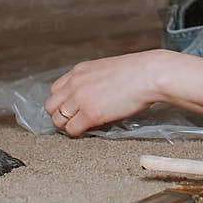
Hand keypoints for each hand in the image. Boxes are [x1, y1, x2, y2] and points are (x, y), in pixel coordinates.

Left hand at [45, 50, 166, 136]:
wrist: (150, 74)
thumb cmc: (137, 71)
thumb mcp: (106, 69)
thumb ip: (92, 80)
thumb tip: (91, 95)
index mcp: (79, 71)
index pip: (55, 90)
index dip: (63, 102)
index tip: (71, 108)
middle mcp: (76, 83)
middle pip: (51, 106)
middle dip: (61, 115)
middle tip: (74, 120)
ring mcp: (81, 98)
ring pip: (58, 120)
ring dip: (68, 125)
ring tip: (82, 126)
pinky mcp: (91, 113)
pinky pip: (72, 130)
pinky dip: (77, 133)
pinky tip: (89, 130)